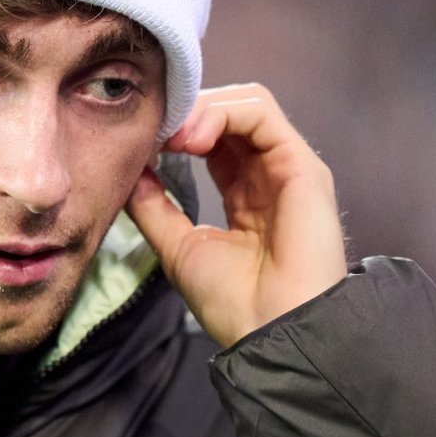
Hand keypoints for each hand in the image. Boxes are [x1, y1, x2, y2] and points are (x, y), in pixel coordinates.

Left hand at [125, 82, 348, 348]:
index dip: (176, 129)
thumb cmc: (233, 303)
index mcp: (244, 195)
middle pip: (227, 113)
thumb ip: (155, 206)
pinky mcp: (302, 164)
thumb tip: (133, 167)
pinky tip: (192, 137)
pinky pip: (261, 111)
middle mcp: (268, 175)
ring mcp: (287, 167)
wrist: (272, 334)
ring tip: (171, 136)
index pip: (211, 138)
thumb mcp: (178, 247)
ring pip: (244, 103)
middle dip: (185, 112)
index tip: (142, 141)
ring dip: (200, 108)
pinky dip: (221, 111)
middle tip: (152, 132)